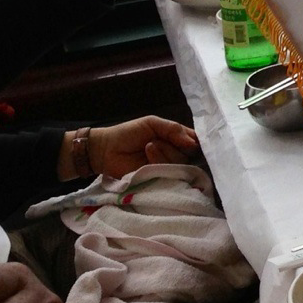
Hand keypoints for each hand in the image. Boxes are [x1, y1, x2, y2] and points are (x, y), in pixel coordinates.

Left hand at [66, 116, 199, 179]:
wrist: (106, 149)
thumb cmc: (128, 133)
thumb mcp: (153, 123)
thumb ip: (174, 129)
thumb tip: (193, 143)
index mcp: (175, 139)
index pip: (195, 142)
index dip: (196, 142)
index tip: (191, 141)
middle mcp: (174, 154)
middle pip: (190, 154)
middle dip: (174, 145)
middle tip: (156, 140)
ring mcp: (166, 167)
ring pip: (179, 163)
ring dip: (164, 152)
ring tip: (148, 147)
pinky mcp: (157, 179)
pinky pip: (168, 173)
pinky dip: (158, 161)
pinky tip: (147, 156)